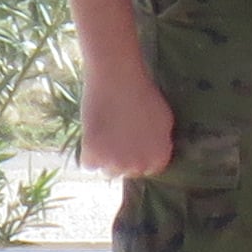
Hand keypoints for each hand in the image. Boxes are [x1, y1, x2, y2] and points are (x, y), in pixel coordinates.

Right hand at [79, 51, 177, 177]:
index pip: (149, 169)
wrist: (117, 80)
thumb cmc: (143, 95)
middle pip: (127, 171)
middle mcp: (139, 165)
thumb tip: (154, 154)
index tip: (132, 143)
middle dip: (122, 158)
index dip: (139, 155)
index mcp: (159, 158)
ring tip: (105, 134)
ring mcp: (116, 164)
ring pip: (107, 171)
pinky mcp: (94, 157)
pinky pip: (88, 164)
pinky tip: (93, 134)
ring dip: (105, 157)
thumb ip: (160, 142)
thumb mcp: (164, 120)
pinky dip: (88, 153)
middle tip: (117, 135)